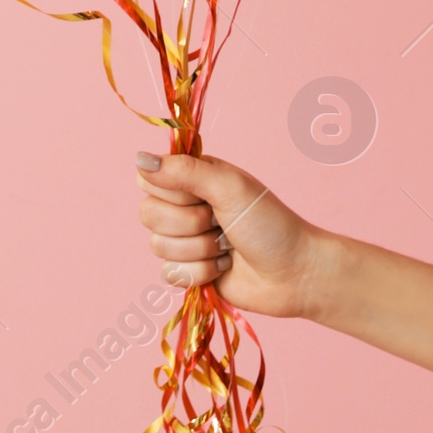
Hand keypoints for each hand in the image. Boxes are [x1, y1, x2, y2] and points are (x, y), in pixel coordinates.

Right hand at [135, 151, 319, 320]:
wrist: (293, 273)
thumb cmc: (269, 223)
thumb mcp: (228, 188)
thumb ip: (183, 171)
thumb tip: (138, 158)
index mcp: (193, 177)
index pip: (148, 178)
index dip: (170, 192)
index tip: (200, 196)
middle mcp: (185, 205)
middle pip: (148, 214)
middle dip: (188, 224)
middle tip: (219, 222)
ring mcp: (186, 240)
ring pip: (158, 246)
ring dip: (198, 250)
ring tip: (226, 246)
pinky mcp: (189, 272)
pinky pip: (169, 274)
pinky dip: (200, 273)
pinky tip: (223, 267)